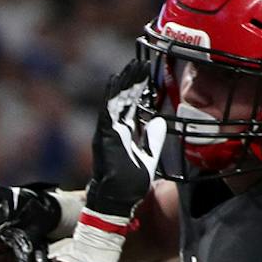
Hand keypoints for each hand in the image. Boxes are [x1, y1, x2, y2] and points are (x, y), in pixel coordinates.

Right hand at [88, 57, 158, 221]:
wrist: (118, 198)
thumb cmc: (130, 180)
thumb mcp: (149, 154)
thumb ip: (152, 138)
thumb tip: (157, 120)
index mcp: (123, 133)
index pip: (131, 106)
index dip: (137, 90)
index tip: (145, 74)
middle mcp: (113, 130)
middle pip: (123, 100)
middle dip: (131, 81)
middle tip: (140, 63)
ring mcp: (107, 132)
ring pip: (115, 102)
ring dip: (123, 84)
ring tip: (131, 67)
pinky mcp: (104, 136)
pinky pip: (107, 112)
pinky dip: (110, 97)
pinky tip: (115, 82)